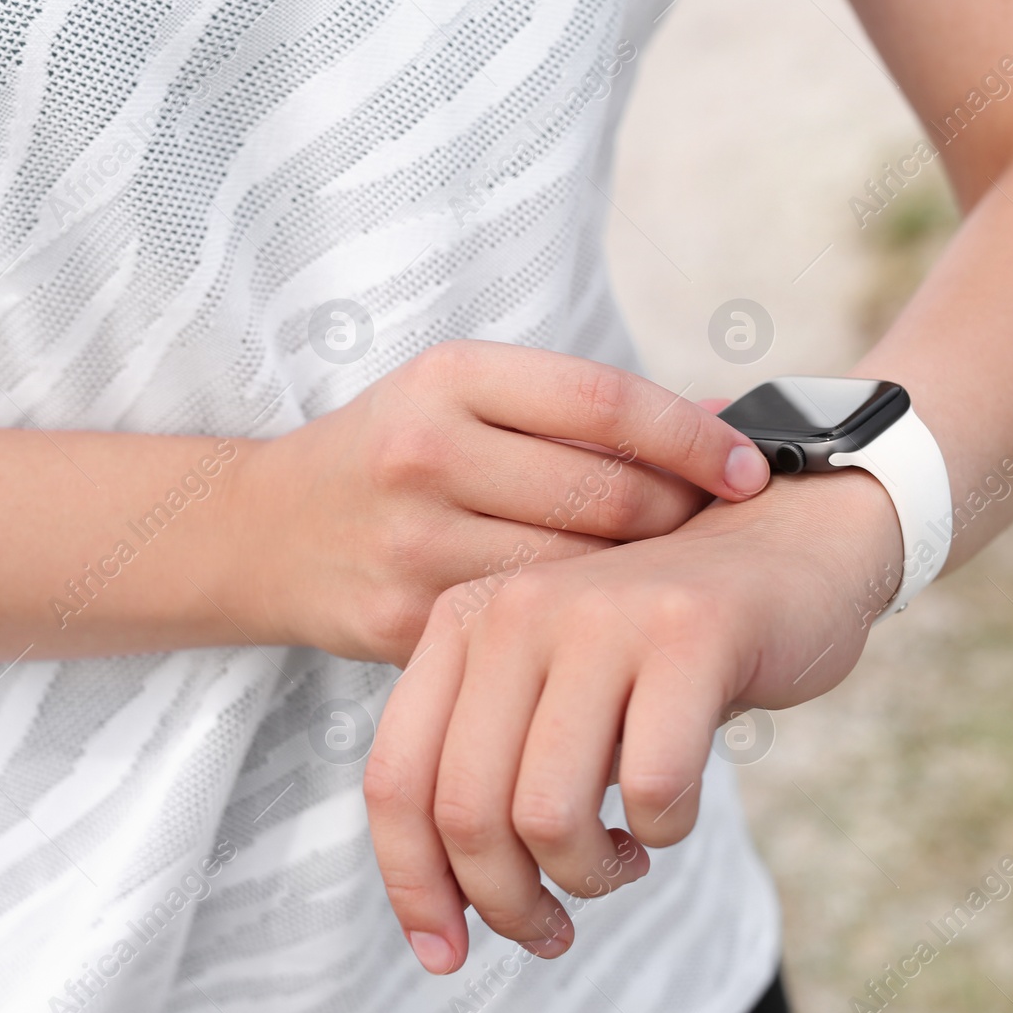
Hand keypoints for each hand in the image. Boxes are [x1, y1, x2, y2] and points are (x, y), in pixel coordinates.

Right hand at [229, 341, 771, 664]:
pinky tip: (606, 625)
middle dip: (682, 515)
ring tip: (666, 576)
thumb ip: (580, 408)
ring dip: (642, 580)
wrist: (263, 532)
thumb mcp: (462, 394)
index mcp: (450, 378)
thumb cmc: (394, 453)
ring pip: (578, 573)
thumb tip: (721, 420)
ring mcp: (413, 545)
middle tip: (713, 529)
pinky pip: (530, 634)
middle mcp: (427, 454)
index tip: (749, 466)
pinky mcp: (406, 625)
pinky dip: (581, 630)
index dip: (694, 437)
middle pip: (606, 494)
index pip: (605, 400)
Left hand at [362, 469, 903, 972]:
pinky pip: (654, 787)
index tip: (446, 954)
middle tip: (553, 926)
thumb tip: (443, 917)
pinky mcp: (691, 630)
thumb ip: (488, 770)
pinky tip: (670, 812)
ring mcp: (602, 614)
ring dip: (586, 876)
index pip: (396, 778)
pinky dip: (663, 831)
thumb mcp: (549, 694)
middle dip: (508, 903)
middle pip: (464, 811)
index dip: (412, 885)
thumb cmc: (656, 655)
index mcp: (463, 624)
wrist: (782, 551)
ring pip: (547, 814)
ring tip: (617, 862)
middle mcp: (516, 609)